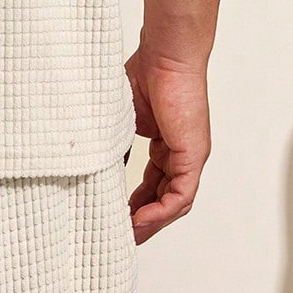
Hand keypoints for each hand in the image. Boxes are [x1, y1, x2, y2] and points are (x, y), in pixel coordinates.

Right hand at [123, 32, 210, 243]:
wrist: (165, 55)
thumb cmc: (145, 73)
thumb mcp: (122, 118)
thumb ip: (116, 145)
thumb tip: (98, 169)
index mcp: (167, 143)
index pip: (154, 184)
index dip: (136, 204)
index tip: (117, 218)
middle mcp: (182, 153)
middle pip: (165, 198)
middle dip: (144, 221)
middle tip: (123, 237)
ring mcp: (190, 156)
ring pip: (174, 202)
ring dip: (153, 222)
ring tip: (130, 236)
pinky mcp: (193, 155)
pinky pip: (180, 194)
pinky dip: (161, 211)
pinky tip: (141, 221)